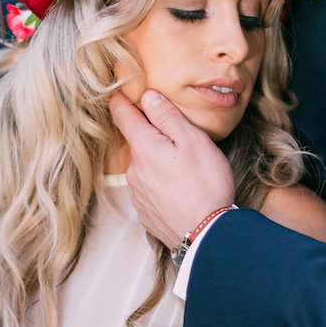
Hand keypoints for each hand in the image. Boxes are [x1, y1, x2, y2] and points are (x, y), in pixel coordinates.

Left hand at [110, 89, 234, 247]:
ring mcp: (138, 194)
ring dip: (159, 163)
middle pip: (137, 143)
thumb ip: (167, 116)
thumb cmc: (205, 184)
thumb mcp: (192, 140)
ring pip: (145, 168)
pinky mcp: (147, 214)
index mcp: (143, 148)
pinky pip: (151, 191)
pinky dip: (162, 186)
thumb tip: (147, 96)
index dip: (120, 100)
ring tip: (186, 170)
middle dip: (152, 136)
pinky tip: (182, 191)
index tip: (118, 90)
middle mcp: (134, 171)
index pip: (122, 115)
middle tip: (178, 137)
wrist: (207, 235)